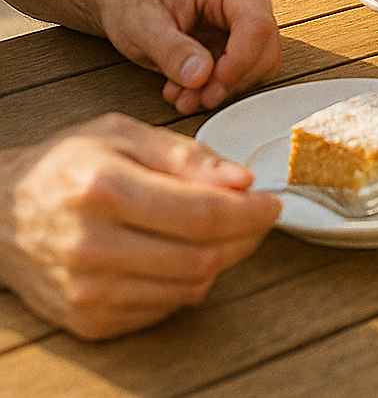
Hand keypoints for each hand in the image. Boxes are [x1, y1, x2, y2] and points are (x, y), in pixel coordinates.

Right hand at [0, 115, 279, 340]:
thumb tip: (242, 180)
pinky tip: (184, 255)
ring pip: (187, 288)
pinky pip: (162, 309)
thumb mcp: (122, 133)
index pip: (201, 213)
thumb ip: (185, 155)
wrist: (1, 215)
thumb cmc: (68, 163)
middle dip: (245, 238)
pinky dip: (186, 284)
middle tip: (259, 219)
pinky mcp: (88, 322)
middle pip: (200, 256)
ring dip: (221, 262)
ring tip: (225, 234)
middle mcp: (93, 245)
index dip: (248, 212)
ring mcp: (88, 291)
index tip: (272, 202)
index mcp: (104, 188)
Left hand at [99, 0, 281, 116]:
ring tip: (183, 95)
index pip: (257, 26)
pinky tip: (187, 89)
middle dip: (230, 82)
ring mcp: (246, 21)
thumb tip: (201, 75)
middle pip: (265, 50)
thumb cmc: (134, 1)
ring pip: (258, 67)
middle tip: (192, 98)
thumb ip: (172, 50)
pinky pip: (244, 74)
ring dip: (223, 90)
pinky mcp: (239, 42)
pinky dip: (219, 90)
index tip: (209, 88)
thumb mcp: (142, 26)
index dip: (239, 63)